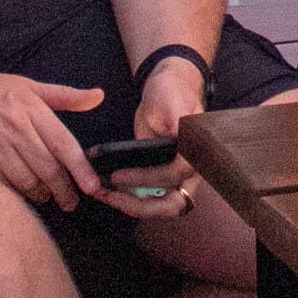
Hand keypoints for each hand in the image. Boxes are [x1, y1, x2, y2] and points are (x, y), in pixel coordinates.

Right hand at [0, 64, 104, 208]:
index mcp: (31, 107)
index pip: (63, 143)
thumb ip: (64, 95)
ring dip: (42, 195)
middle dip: (64, 190)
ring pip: (27, 180)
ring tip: (48, 198)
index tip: (93, 187)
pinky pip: (3, 183)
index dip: (81, 169)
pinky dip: (18, 194)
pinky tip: (24, 195)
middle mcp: (14, 125)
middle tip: (71, 202)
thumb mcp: (26, 85)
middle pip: (48, 167)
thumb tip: (98, 97)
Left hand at [106, 53, 207, 216]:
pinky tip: (105, 190)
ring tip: (102, 194)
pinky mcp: (160, 179)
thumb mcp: (172, 100)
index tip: (118, 175)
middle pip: (173, 205)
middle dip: (140, 206)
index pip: (175, 175)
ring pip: (160, 207)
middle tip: (110, 197)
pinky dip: (128, 199)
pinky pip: (148, 198)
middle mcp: (190, 171)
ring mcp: (176, 178)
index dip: (148, 179)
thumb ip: (176, 118)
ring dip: (131, 206)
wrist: (168, 90)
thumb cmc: (172, 92)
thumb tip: (175, 135)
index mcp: (195, 151)